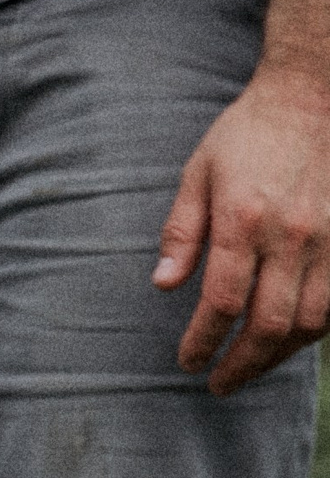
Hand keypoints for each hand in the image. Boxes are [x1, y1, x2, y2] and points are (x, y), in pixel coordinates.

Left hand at [156, 64, 329, 394]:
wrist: (316, 92)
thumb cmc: (249, 132)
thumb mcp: (198, 173)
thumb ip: (181, 232)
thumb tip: (162, 285)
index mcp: (243, 220)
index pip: (221, 303)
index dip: (203, 342)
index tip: (188, 362)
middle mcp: (291, 235)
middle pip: (269, 324)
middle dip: (241, 363)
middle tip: (218, 384)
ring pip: (311, 321)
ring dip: (279, 355)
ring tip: (251, 368)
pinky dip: (314, 329)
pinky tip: (291, 339)